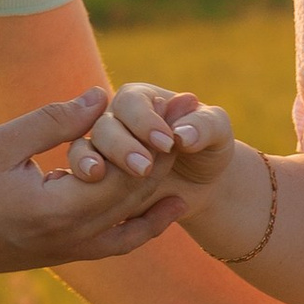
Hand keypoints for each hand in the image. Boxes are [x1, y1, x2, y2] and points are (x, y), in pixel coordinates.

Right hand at [0, 94, 193, 276]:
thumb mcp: (0, 145)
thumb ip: (53, 121)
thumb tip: (101, 95)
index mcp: (58, 210)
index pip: (127, 171)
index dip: (157, 133)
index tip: (180, 101)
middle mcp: (72, 238)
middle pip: (138, 193)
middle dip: (168, 149)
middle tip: (193, 111)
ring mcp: (69, 252)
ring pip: (134, 220)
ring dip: (161, 182)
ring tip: (186, 147)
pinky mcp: (62, 256)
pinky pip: (117, 242)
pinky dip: (145, 223)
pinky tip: (166, 206)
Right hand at [64, 81, 239, 193]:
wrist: (204, 184)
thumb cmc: (210, 146)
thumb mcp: (218, 130)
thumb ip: (204, 126)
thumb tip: (183, 135)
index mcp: (137, 100)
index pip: (130, 103)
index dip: (145, 122)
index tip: (168, 142)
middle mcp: (113, 122)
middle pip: (103, 129)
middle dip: (121, 148)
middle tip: (144, 168)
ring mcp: (100, 154)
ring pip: (85, 157)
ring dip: (94, 168)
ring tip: (103, 178)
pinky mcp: (95, 185)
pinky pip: (85, 190)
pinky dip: (92, 195)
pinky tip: (100, 203)